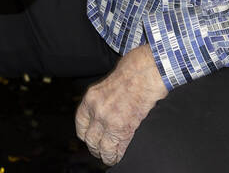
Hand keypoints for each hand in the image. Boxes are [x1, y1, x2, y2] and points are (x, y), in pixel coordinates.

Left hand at [75, 44, 167, 165]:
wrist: (147, 70)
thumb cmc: (132, 71)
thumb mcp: (108, 83)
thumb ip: (102, 99)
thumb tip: (103, 112)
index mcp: (91, 98)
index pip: (80, 125)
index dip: (85, 135)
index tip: (90, 139)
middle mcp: (97, 110)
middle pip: (90, 139)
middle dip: (95, 148)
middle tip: (101, 151)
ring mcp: (110, 120)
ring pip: (102, 148)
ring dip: (106, 155)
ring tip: (110, 157)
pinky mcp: (125, 127)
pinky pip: (118, 149)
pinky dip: (118, 155)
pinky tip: (120, 156)